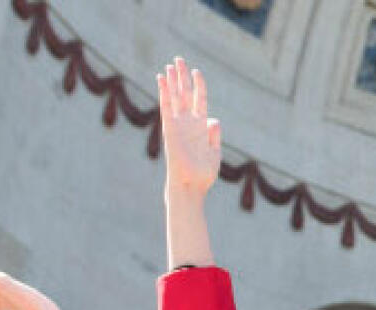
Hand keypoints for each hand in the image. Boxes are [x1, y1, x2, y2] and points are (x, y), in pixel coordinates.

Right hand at [159, 57, 221, 193]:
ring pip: (174, 97)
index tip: (197, 72)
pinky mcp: (170, 128)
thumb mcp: (214, 152)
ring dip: (171, 81)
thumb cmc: (203, 173)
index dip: (198, 85)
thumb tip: (214, 120)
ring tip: (169, 65)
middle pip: (184, 93)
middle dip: (182, 77)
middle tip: (178, 60)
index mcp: (201, 126)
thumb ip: (214, 135)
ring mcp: (178, 124)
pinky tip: (161, 78)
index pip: (199, 99)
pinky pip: (166, 106)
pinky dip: (163, 92)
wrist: (192, 184)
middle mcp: (188, 122)